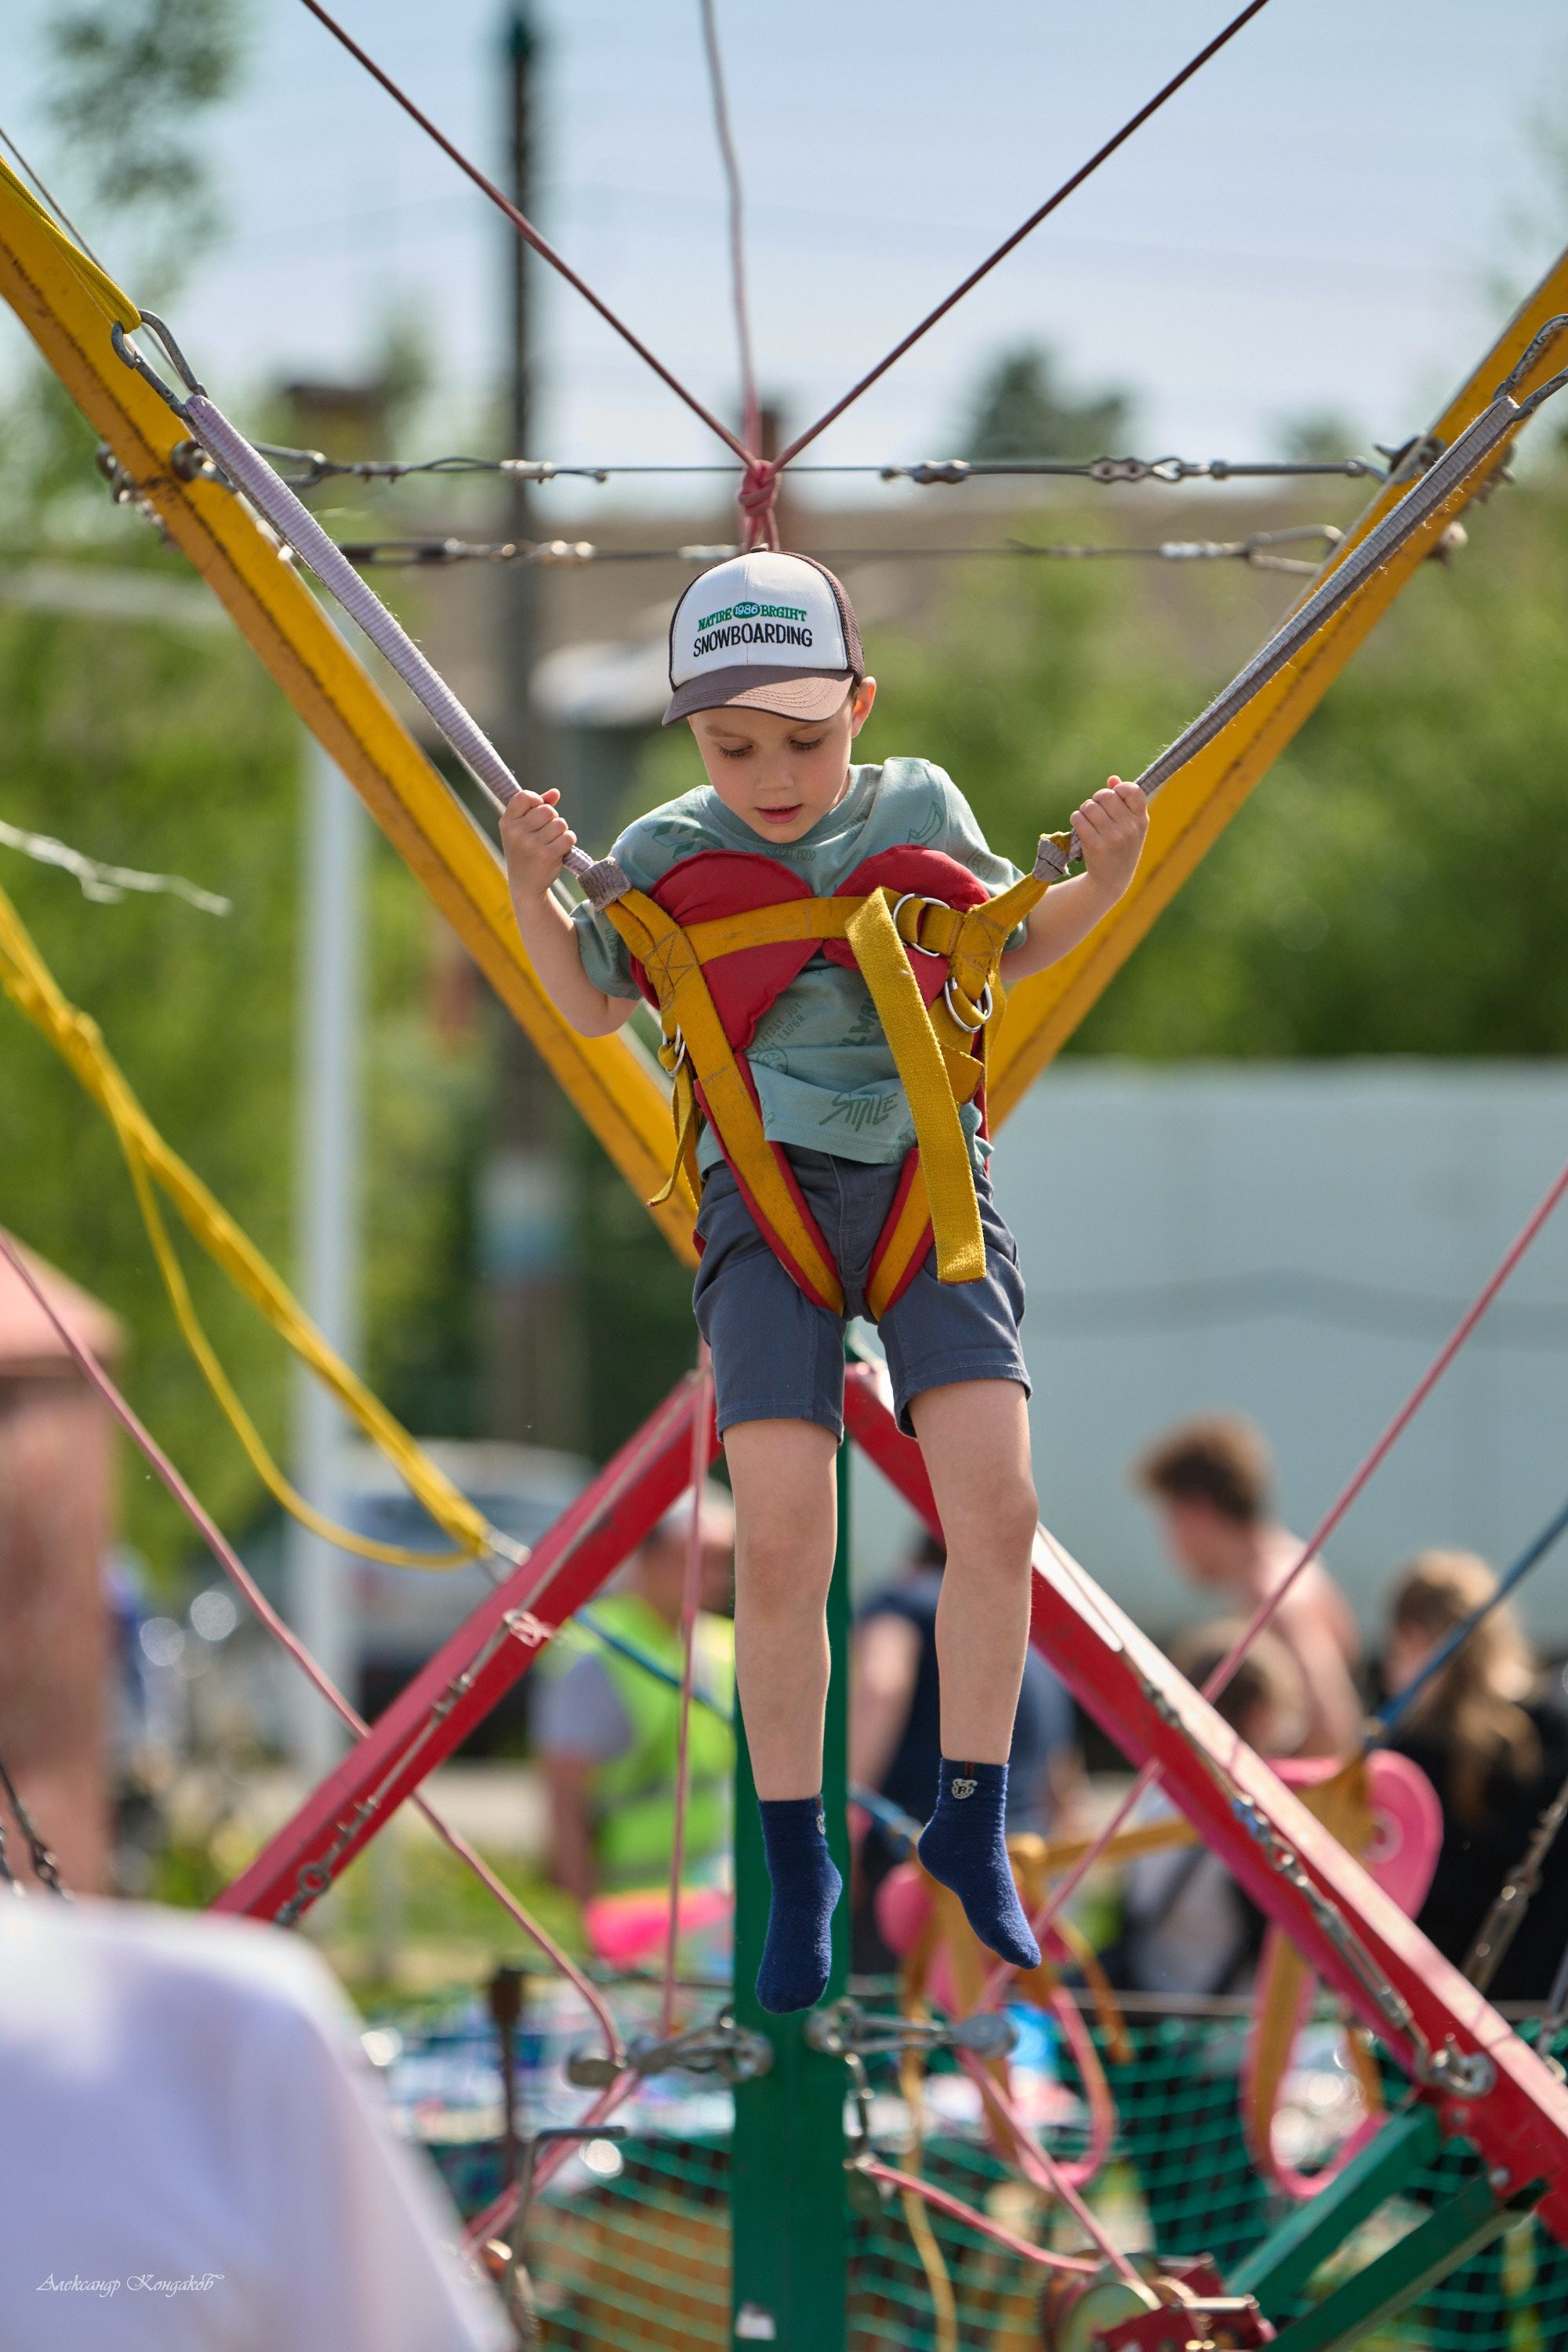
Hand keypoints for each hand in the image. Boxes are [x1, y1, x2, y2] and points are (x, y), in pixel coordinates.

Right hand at [500, 787, 576, 900]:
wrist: (525, 885)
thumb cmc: (525, 852)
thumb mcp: (523, 829)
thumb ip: (537, 807)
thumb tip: (555, 792)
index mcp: (507, 823)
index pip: (524, 796)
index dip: (537, 800)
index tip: (537, 810)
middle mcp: (516, 832)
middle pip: (548, 810)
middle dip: (552, 819)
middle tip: (546, 832)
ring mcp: (531, 844)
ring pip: (560, 823)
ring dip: (561, 832)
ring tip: (551, 842)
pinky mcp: (547, 855)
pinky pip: (568, 837)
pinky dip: (568, 842)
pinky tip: (559, 850)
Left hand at [1072, 777, 1146, 901]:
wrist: (1112, 880)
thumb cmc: (1121, 848)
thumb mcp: (1130, 826)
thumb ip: (1124, 801)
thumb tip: (1112, 779)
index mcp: (1141, 820)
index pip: (1133, 791)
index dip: (1119, 788)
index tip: (1114, 795)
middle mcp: (1129, 828)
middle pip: (1105, 796)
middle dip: (1096, 799)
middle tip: (1095, 810)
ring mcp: (1113, 837)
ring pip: (1089, 806)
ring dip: (1084, 810)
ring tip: (1088, 819)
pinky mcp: (1095, 846)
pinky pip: (1078, 819)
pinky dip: (1076, 819)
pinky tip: (1080, 826)